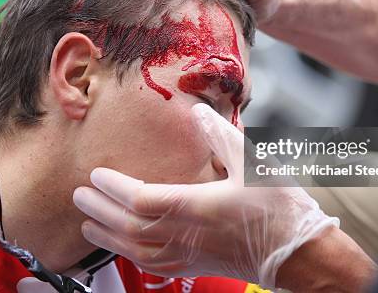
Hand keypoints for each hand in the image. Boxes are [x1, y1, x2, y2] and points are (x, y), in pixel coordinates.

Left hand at [73, 104, 338, 288]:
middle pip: (129, 225)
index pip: (139, 198)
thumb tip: (197, 111)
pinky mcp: (194, 266)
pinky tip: (121, 248)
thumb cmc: (278, 209)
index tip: (97, 174)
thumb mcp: (252, 162)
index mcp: (196, 206)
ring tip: (87, 225)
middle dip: (100, 210)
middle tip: (79, 196)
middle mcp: (184, 234)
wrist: (297, 253)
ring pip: (134, 249)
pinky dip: (128, 254)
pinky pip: (150, 264)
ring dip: (107, 236)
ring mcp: (188, 254)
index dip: (113, 187)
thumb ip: (220, 135)